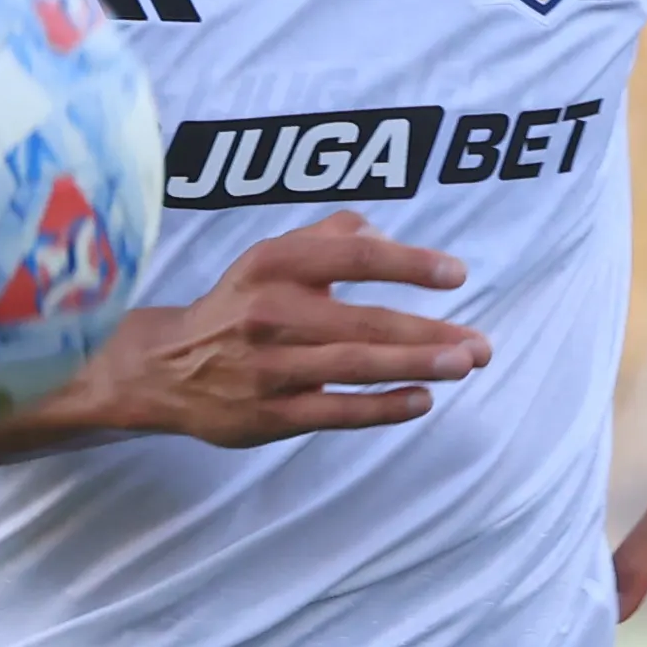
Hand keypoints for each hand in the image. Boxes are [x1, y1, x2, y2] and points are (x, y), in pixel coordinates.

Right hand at [58, 211, 487, 446]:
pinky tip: (422, 400)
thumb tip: (383, 232)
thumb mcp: (270, 257)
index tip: (455, 275)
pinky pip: (335, 410)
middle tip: (480, 343)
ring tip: (464, 365)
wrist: (165, 368)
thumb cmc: (237, 304)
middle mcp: (270, 312)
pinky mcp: (268, 414)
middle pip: (364, 321)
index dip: (409, 263)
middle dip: (429, 332)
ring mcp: (268, 367)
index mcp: (274, 264)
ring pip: (354, 367)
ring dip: (416, 366)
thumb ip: (329, 236)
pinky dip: (382, 407)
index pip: (353, 256)